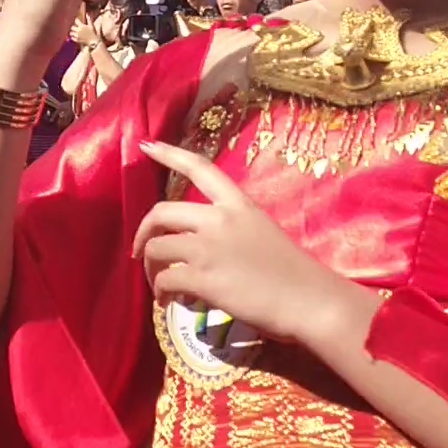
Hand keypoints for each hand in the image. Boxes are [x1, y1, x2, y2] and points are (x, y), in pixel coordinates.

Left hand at [72, 19, 100, 46]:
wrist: (94, 41)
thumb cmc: (93, 33)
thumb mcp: (91, 25)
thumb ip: (89, 19)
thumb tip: (87, 14)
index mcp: (82, 26)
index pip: (76, 21)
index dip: (77, 20)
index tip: (78, 21)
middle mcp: (78, 30)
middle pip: (72, 27)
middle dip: (74, 27)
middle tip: (76, 28)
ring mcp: (77, 36)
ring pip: (71, 33)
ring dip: (73, 32)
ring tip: (76, 32)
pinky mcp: (77, 40)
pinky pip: (72, 38)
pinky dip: (73, 37)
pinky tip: (76, 36)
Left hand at [132, 141, 363, 345]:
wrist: (308, 300)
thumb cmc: (292, 273)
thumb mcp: (262, 234)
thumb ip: (230, 232)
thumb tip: (200, 251)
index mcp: (238, 204)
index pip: (200, 168)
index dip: (169, 154)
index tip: (146, 145)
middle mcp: (218, 220)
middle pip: (161, 212)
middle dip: (142, 232)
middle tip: (140, 252)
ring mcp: (208, 248)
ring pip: (156, 249)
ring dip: (151, 270)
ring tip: (162, 287)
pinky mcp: (202, 278)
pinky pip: (165, 280)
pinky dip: (162, 292)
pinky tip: (172, 302)